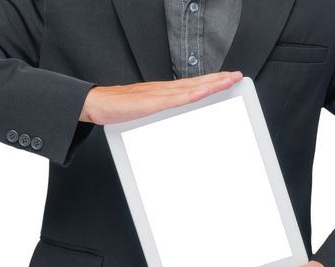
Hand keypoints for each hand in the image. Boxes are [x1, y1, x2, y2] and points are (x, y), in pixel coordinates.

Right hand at [79, 71, 243, 123]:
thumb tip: (172, 122)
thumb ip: (159, 113)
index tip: (226, 80)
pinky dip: (194, 92)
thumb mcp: (144, 112)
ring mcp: (159, 93)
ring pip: (192, 87)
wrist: (97, 104)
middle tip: (237, 76)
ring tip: (229, 80)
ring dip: (212, 83)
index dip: (210, 81)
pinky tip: (206, 90)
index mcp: (162, 92)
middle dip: (218, 79)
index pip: (192, 85)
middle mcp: (164, 89)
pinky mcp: (153, 101)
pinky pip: (178, 97)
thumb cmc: (118, 109)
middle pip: (196, 83)